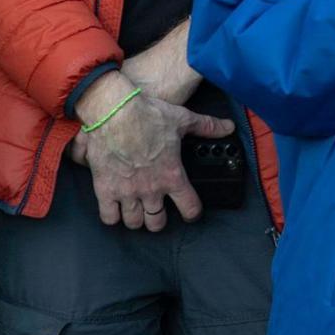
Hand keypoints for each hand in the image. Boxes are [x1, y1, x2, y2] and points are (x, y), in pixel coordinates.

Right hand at [76, 74, 236, 230]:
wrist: (113, 111)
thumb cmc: (148, 114)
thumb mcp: (183, 119)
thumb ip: (207, 126)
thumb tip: (229, 127)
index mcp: (172, 175)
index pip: (189, 207)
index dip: (192, 213)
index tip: (191, 212)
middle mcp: (151, 189)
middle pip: (157, 222)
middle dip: (158, 220)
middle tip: (157, 213)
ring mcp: (127, 191)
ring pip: (134, 222)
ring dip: (137, 220)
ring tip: (137, 213)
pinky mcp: (105, 189)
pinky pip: (109, 217)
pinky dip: (113, 216)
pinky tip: (115, 210)